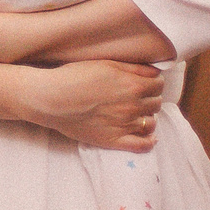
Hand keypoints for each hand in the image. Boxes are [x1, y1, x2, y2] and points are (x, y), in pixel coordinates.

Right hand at [20, 59, 163, 149]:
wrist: (51, 99)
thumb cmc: (75, 77)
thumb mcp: (106, 64)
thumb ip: (134, 68)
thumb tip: (155, 73)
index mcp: (133, 85)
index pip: (158, 85)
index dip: (153, 82)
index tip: (145, 83)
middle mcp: (133, 106)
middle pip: (156, 103)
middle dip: (149, 98)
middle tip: (136, 97)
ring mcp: (125, 125)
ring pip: (151, 122)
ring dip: (147, 116)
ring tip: (135, 113)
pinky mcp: (114, 141)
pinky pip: (142, 145)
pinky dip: (149, 142)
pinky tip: (148, 137)